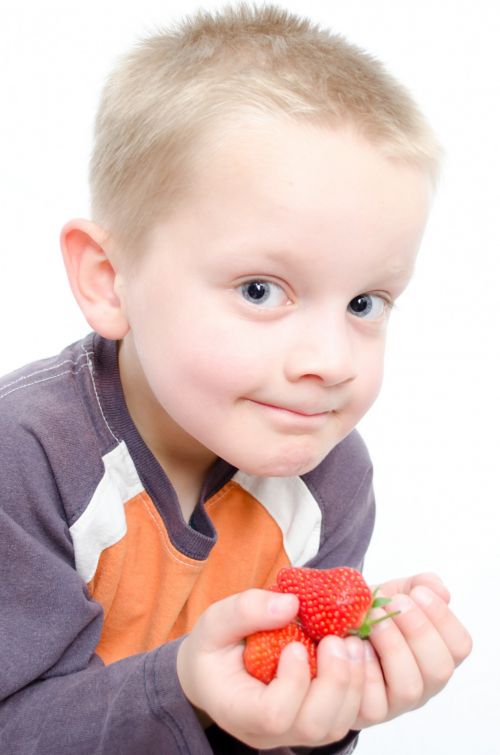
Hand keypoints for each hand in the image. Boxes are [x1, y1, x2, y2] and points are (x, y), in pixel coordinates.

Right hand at [176, 588, 364, 748]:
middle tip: (337, 639)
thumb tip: (290, 603)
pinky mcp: (311, 722)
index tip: (296, 644)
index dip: (293, 682)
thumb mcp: (216, 621)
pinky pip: (344, 718)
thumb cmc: (212, 649)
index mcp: (237, 709)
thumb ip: (246, 610)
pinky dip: (358, 688)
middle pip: (311, 726)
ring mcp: (292, 732)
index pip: (273, 715)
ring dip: (352, 684)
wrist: (212, 673)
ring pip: (334, 727)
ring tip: (351, 643)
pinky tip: (353, 654)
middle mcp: (267, 733)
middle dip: (334, 681)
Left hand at [354, 573, 471, 728]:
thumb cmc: (370, 614)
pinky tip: (353, 642)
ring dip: (391, 646)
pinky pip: (373, 701)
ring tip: (372, 617)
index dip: (443, 618)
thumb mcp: (394, 593)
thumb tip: (440, 591)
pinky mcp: (368, 712)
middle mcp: (423, 682)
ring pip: (409, 687)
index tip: (418, 592)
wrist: (330, 628)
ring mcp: (397, 701)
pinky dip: (364, 668)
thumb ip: (419, 585)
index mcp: (435, 653)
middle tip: (394, 602)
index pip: (458, 645)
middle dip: (418, 630)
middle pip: (439, 669)